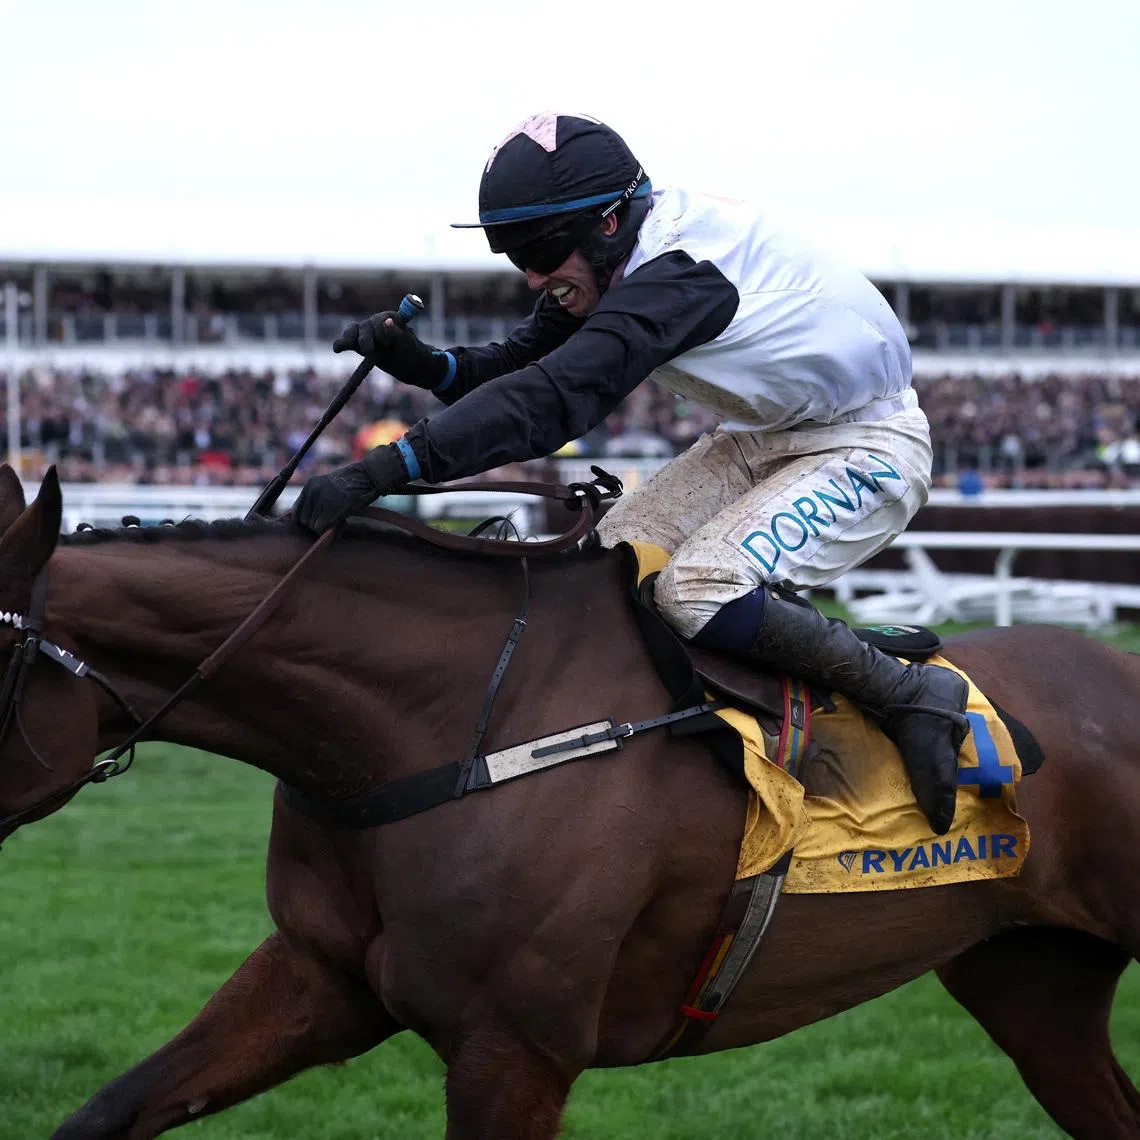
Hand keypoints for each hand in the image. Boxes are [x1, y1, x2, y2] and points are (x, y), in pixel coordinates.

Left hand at [293, 444, 410, 533]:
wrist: (368, 477)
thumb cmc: (354, 483)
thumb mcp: (330, 487)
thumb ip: (319, 501)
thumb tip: (314, 523)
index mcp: (310, 485)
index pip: (297, 510)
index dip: (306, 519)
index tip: (317, 521)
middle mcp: (312, 492)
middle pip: (303, 520)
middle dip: (316, 524)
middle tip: (331, 522)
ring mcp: (321, 501)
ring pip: (312, 525)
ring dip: (324, 527)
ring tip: (339, 522)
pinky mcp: (330, 510)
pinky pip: (321, 528)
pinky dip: (330, 531)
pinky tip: (341, 525)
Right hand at [333, 312, 447, 388]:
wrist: (409, 365)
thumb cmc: (411, 351)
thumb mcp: (406, 343)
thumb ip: (396, 333)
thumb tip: (387, 322)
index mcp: (389, 317)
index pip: (378, 321)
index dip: (380, 332)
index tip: (387, 345)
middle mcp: (376, 323)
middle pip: (364, 327)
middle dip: (366, 339)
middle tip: (369, 351)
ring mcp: (366, 333)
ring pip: (353, 332)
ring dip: (349, 339)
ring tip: (346, 345)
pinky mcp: (359, 345)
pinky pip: (348, 342)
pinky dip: (341, 344)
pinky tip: (337, 349)